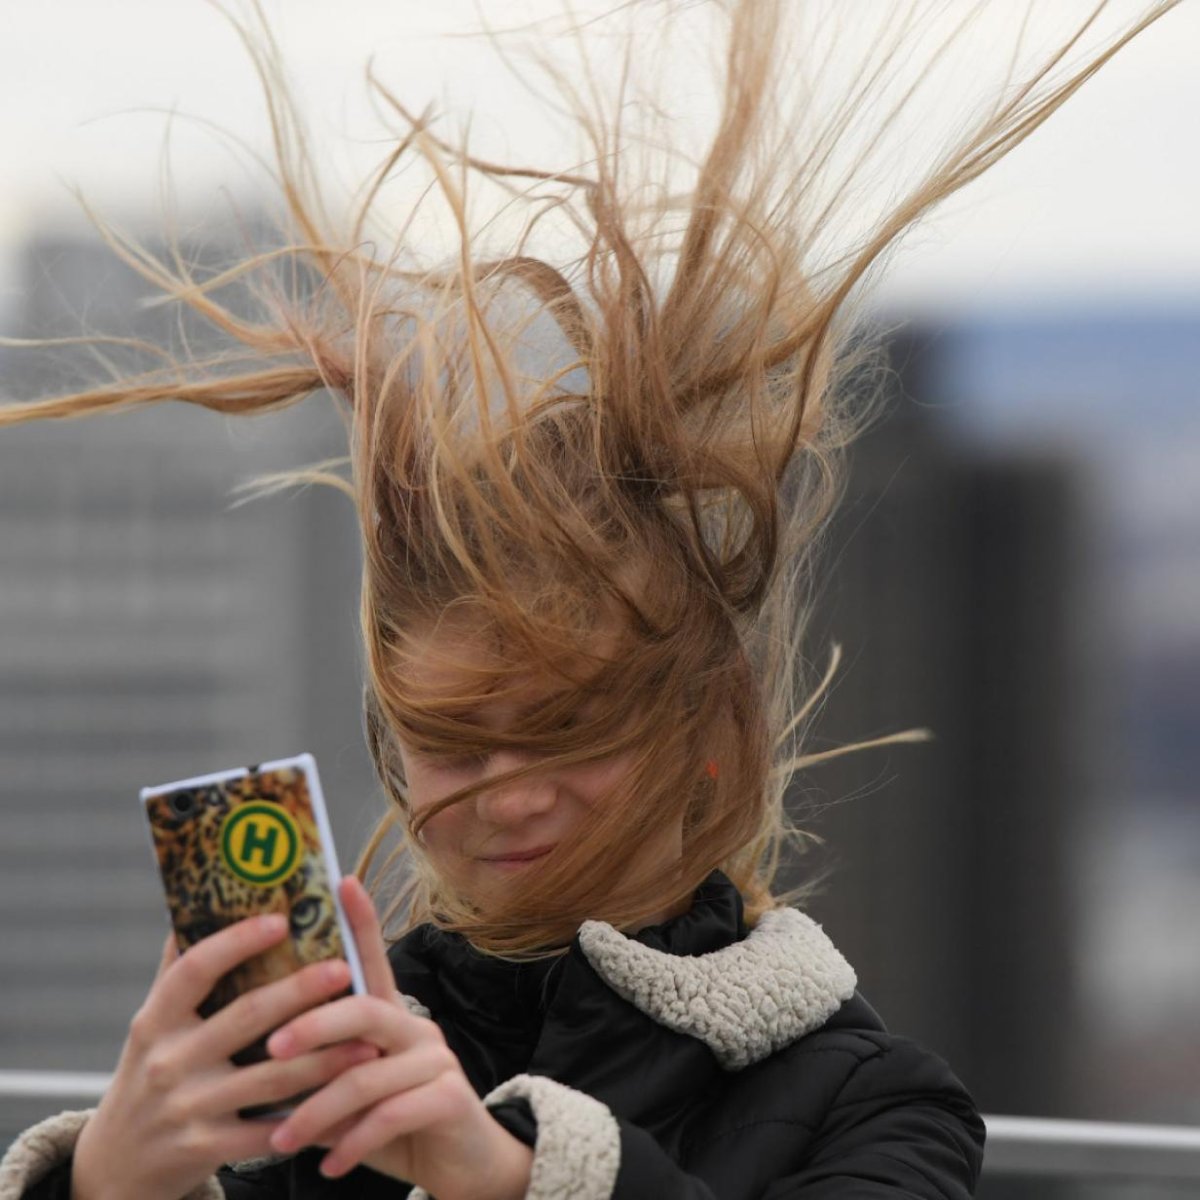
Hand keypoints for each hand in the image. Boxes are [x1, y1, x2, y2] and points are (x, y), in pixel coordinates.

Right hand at [72, 915, 376, 1199]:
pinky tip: (346, 1099)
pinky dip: (310, 1117)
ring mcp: (188, 1107)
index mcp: (157, 1020)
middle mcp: (169, 1061)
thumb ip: (180, 970)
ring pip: (271, 1077)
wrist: (116, 1167)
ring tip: (369, 1040)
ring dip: (325, 1058)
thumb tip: (201, 901)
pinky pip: (270, 1131)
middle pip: (246, 1017)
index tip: (281, 919)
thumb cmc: (150, 1075)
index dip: (237, 942)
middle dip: (300, 991)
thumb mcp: (154, 1024)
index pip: (195, 970)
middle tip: (345, 968)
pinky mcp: (206, 1149)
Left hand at [264, 876, 534, 1199]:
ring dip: (317, 1111)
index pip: (375, 958)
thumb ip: (321, 1074)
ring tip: (282, 1140)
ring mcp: (436, 1059)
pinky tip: (329, 1165)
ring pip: (366, 1074)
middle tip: (270, 1049)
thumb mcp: (354, 1095)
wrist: (465, 1165)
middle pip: (363, 1009)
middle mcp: (415, 1027)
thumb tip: (257, 1068)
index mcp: (390, 1016)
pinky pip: (389, 1116)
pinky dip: (352, 1144)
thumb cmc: (398, 1124)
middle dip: (313, 1026)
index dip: (361, 920)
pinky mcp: (449, 1098)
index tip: (342, 881)